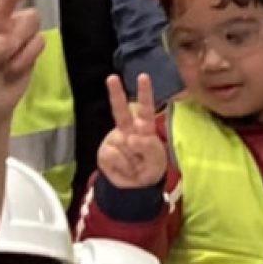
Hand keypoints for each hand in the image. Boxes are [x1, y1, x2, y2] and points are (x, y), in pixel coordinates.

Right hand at [98, 73, 168, 190]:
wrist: (135, 187)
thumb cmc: (150, 168)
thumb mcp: (158, 161)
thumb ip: (149, 147)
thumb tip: (130, 138)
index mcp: (144, 128)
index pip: (146, 109)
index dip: (144, 93)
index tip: (143, 76)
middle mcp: (127, 130)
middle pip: (121, 110)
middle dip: (115, 94)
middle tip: (112, 78)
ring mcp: (114, 139)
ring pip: (120, 142)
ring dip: (131, 159)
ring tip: (135, 166)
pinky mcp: (104, 151)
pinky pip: (112, 156)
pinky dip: (122, 166)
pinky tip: (124, 169)